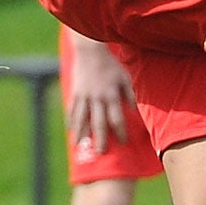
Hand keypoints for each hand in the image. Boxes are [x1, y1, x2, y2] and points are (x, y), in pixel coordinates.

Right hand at [65, 36, 135, 151]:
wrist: (90, 51)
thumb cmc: (111, 66)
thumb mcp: (125, 78)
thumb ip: (129, 96)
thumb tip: (134, 111)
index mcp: (111, 95)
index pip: (116, 118)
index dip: (120, 131)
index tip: (123, 142)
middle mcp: (97, 98)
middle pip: (99, 122)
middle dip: (100, 138)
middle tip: (101, 153)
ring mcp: (84, 96)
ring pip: (82, 119)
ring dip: (81, 134)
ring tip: (79, 146)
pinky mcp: (75, 93)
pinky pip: (72, 110)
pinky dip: (71, 121)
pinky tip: (71, 131)